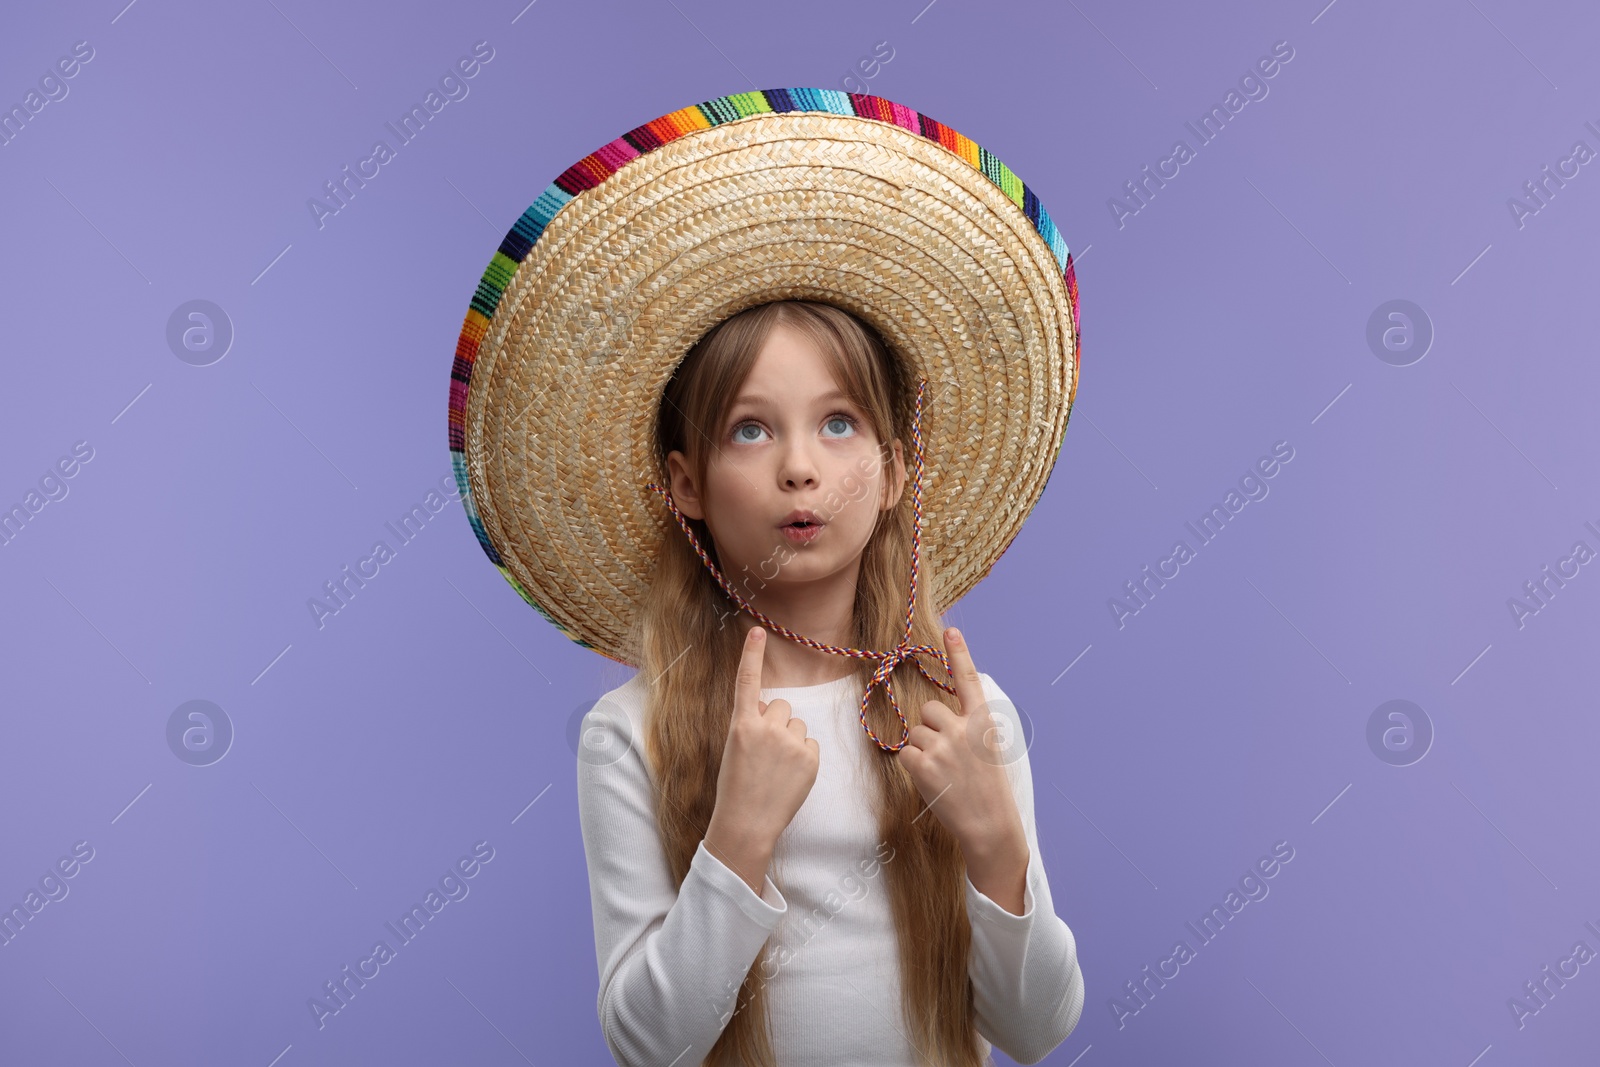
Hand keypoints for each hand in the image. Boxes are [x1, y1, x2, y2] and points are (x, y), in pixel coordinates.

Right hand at [705, 628, 819, 889]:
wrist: (747, 824)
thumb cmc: (736, 788)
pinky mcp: (810, 757)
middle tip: (765, 751)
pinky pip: (811, 743)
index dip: (751, 654)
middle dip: (776, 721)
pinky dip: (804, 756)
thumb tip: (770, 709)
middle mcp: (766, 727)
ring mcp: (790, 742)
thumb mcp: (734, 750)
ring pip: (798, 724)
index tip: (757, 630)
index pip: (747, 682)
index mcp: (741, 724)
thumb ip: (751, 725)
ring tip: (776, 767)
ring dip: (790, 739)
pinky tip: (789, 775)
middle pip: (781, 705)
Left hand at [895, 627, 1025, 858]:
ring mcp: (941, 746)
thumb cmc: (987, 788)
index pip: (969, 680)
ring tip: (943, 772)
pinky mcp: (923, 765)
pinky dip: (913, 766)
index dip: (960, 653)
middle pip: (928, 710)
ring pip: (915, 733)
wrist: (990, 824)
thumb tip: (935, 715)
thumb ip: (966, 728)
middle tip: (948, 755)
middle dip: (931, 728)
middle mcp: (962, 728)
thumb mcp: (986, 749)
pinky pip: (905, 753)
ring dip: (923, 750)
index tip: (951, 630)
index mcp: (982, 722)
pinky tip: (932, 780)